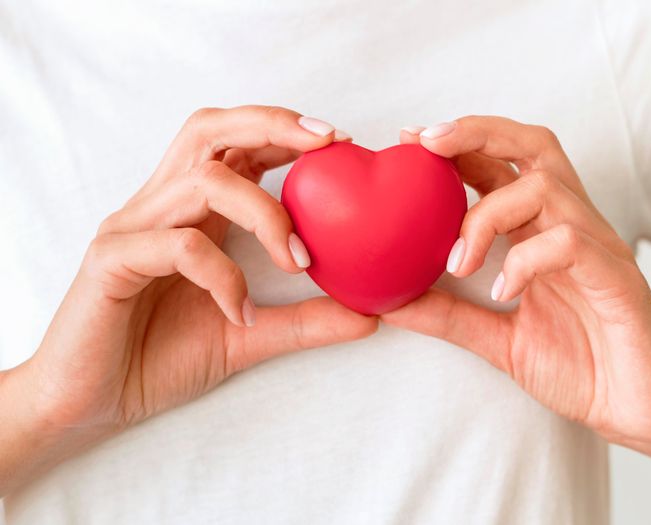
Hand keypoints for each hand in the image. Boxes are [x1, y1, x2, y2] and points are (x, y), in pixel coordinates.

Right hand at [26, 106, 375, 441]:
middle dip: (272, 125)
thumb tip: (372, 315)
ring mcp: (132, 228)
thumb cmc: (160, 358)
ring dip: (264, 213)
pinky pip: (178, 245)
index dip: (285, 130)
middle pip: (209, 130)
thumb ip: (306, 322)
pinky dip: (223, 275)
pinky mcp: (111, 260)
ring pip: (203, 182)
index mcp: (190, 211)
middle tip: (328, 144)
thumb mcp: (249, 336)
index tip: (341, 142)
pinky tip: (241, 312)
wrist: (91, 405)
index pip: (235, 144)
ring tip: (298, 260)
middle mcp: (160, 206)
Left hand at [386, 117, 650, 459]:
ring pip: (546, 189)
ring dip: (487, 215)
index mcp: (545, 232)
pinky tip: (503, 294)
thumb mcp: (499, 341)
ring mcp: (599, 248)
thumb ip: (450, 317)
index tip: (410, 140)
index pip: (505, 165)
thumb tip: (389, 302)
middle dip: (477, 133)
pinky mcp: (618, 278)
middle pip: (534, 147)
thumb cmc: (583, 368)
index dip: (459, 143)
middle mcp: (574, 227)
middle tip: (427, 143)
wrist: (642, 410)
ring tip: (459, 264)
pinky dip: (526, 261)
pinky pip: (570, 243)